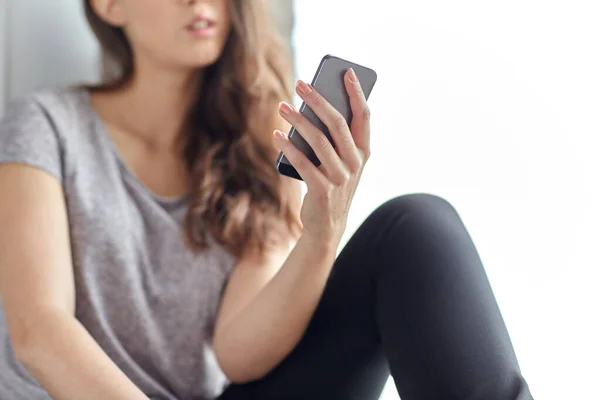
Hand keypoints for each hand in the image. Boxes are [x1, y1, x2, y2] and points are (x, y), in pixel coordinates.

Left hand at [273, 68, 371, 244]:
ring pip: (318, 141)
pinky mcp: (322, 191)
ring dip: (298, 120)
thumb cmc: (331, 185)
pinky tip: (277, 134)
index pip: (364, 116)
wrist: (327, 226)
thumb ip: (334, 139)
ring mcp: (340, 178)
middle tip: (301, 83)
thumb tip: (311, 107)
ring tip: (282, 106)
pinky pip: (303, 162)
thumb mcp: (340, 162)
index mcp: (363, 152)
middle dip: (319, 100)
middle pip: (338, 124)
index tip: (347, 72)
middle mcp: (355, 163)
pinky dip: (288, 146)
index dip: (357, 93)